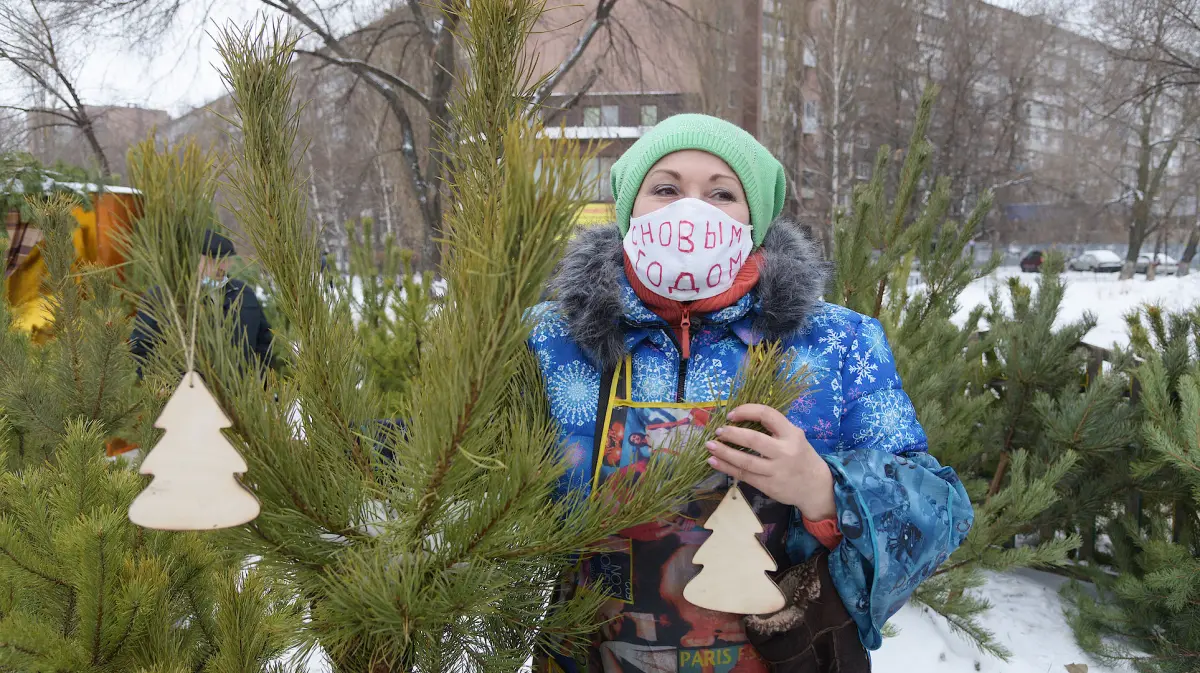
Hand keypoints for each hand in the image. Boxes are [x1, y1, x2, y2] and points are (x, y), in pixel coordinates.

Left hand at [706, 404, 836, 521]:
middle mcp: (785, 451)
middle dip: (732, 434)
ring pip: (745, 461)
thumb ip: (774, 428)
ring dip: (724, 452)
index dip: (746, 411)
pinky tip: (715, 462)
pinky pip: (744, 475)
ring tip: (709, 446)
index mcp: (792, 433)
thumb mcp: (794, 436)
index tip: (731, 414)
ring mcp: (777, 470)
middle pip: (753, 439)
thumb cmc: (800, 456)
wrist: (816, 486)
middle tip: (718, 432)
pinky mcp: (769, 485)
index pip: (767, 415)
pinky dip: (727, 468)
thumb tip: (740, 418)